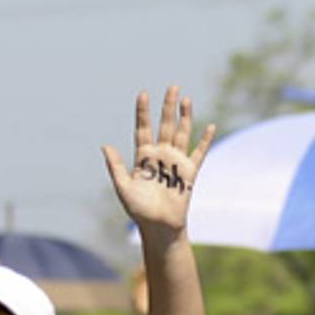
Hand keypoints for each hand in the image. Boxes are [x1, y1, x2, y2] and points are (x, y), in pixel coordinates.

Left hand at [101, 86, 214, 239]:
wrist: (159, 226)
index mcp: (143, 157)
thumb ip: (116, 166)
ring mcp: (176, 162)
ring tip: (186, 99)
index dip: (143, 112)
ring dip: (185, 116)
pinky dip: (205, 140)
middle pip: (165, 125)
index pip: (143, 128)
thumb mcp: (123, 187)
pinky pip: (199, 152)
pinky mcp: (190, 172)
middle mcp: (160, 155)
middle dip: (168, 106)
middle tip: (172, 87)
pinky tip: (210, 126)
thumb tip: (105, 145)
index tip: (143, 94)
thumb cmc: (139, 210)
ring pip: (182, 133)